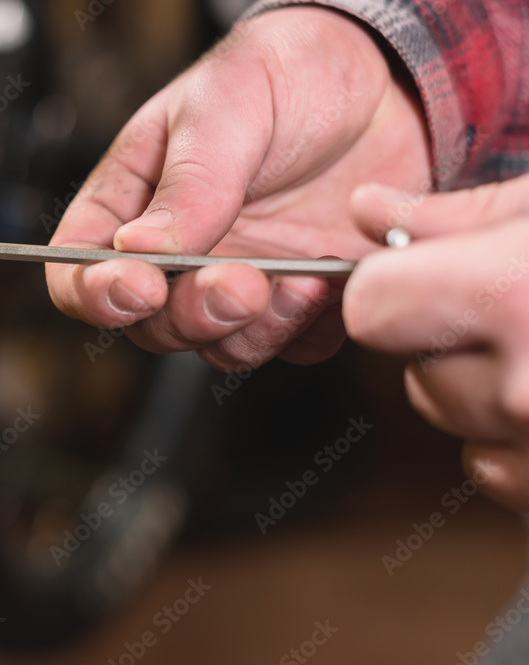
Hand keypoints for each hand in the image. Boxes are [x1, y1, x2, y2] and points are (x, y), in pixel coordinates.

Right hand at [46, 6, 430, 368]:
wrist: (383, 81)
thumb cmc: (285, 74)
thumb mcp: (226, 104)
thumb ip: (189, 182)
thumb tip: (138, 247)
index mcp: (130, 203)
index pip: (77, 270)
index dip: (96, 294)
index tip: (141, 285)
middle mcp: (176, 256)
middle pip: (150, 326)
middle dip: (192, 315)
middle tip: (239, 283)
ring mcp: (238, 281)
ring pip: (219, 348)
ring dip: (255, 330)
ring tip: (302, 278)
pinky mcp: (298, 301)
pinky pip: (293, 348)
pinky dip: (310, 329)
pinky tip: (332, 276)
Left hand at [345, 173, 528, 511]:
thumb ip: (455, 214)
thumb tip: (363, 207)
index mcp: (513, 295)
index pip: (370, 306)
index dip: (393, 287)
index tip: (429, 273)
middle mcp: (522, 387)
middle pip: (413, 371)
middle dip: (446, 343)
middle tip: (522, 312)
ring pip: (455, 420)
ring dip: (486, 390)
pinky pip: (498, 470)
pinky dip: (519, 440)